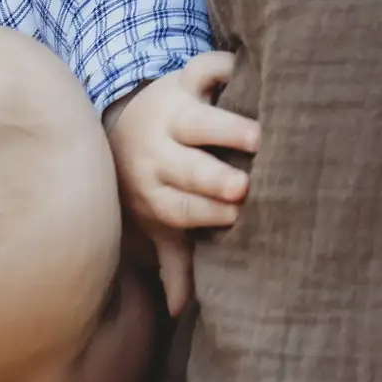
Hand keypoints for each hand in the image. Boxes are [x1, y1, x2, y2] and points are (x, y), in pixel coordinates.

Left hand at [106, 52, 258, 314]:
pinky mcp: (186, 78)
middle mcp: (157, 152)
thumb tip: (178, 313)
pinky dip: (225, 69)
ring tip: (258, 137)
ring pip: (195, 118)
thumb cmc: (154, 183)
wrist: (122, 125)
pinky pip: (204, 68)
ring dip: (225, 127)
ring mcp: (172, 112)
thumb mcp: (160, 223)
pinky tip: (254, 78)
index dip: (204, 212)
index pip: (177, 206)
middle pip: (183, 166)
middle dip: (210, 177)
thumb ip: (174, 262)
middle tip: (242, 187)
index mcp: (153, 190)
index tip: (235, 218)